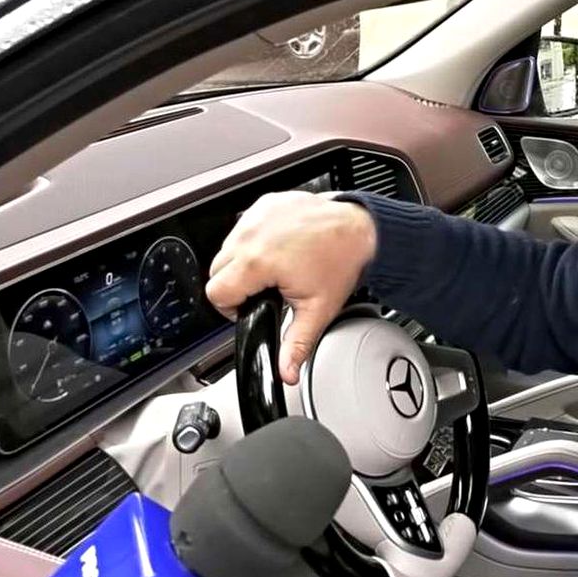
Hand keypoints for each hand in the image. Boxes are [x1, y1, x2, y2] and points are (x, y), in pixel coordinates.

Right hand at [206, 192, 376, 383]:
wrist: (361, 230)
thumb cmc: (342, 262)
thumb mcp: (317, 310)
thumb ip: (296, 345)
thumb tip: (286, 372)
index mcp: (257, 261)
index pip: (216, 292)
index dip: (231, 307)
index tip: (251, 306)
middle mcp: (251, 234)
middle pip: (217, 270)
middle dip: (237, 285)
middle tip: (265, 290)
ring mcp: (256, 215)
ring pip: (227, 247)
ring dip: (243, 261)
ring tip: (274, 268)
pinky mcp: (265, 203)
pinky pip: (244, 226)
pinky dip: (255, 239)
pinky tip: (278, 247)